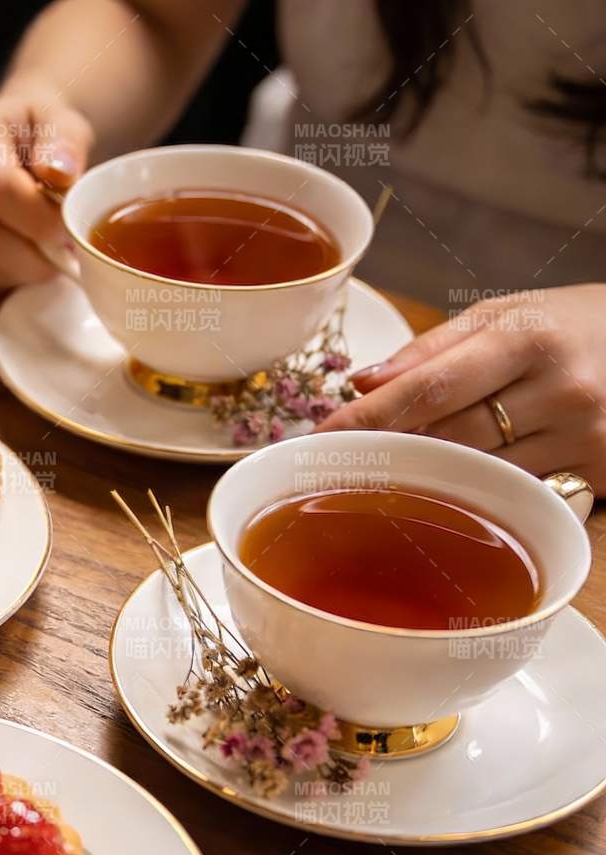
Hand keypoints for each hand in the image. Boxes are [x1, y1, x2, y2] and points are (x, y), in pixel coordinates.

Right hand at [0, 91, 91, 305]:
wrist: (7, 141)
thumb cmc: (37, 134)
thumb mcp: (63, 122)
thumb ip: (67, 143)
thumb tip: (60, 173)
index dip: (39, 219)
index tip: (70, 228)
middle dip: (32, 255)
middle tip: (65, 253)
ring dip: (17, 272)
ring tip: (47, 256)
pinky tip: (20, 262)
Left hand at [316, 284, 605, 486]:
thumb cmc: (569, 326)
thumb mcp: (506, 314)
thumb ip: (431, 350)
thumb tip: (360, 383)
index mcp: (529, 338)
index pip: (430, 387)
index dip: (369, 418)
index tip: (320, 438)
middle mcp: (563, 390)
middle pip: (450, 439)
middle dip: (390, 454)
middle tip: (339, 465)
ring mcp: (587, 438)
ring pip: (482, 476)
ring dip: (430, 479)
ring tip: (391, 476)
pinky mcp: (604, 474)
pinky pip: (522, 497)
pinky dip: (481, 495)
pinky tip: (456, 492)